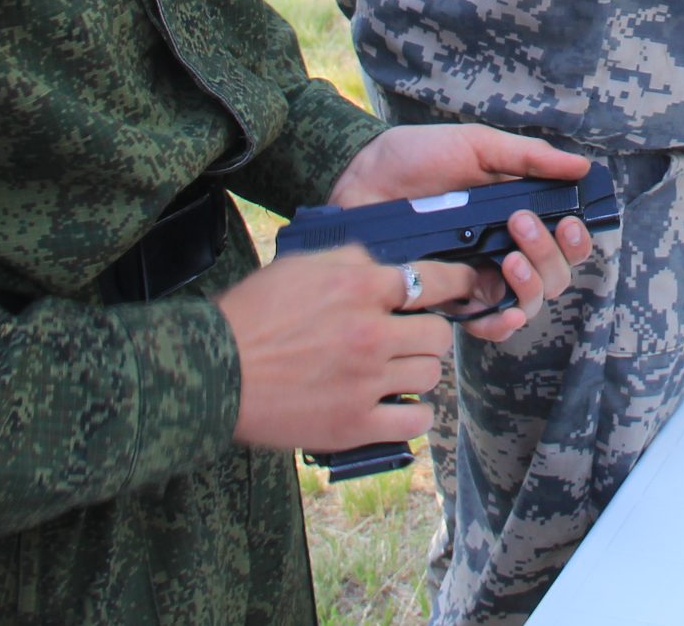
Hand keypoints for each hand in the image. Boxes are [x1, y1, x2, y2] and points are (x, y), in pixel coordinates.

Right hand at [219, 245, 471, 451]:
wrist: (215, 372)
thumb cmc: (253, 315)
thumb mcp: (302, 265)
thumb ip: (353, 260)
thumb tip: (389, 267)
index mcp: (359, 286)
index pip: (433, 279)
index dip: (458, 284)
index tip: (468, 289)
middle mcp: (370, 332)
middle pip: (437, 333)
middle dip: (428, 333)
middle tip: (410, 338)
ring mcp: (366, 381)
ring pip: (430, 374)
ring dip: (419, 371)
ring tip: (395, 371)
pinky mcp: (355, 423)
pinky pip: (415, 420)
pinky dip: (414, 414)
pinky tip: (399, 406)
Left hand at [329, 126, 595, 340]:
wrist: (362, 173)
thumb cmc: (418, 156)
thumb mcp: (477, 147)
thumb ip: (529, 158)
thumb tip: (582, 167)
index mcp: (516, 216)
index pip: (564, 244)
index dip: (575, 241)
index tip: (567, 222)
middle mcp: (503, 251)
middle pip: (553, 278)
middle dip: (549, 256)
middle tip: (522, 224)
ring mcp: (475, 277)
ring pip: (527, 303)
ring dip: (531, 284)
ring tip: (510, 256)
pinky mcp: (446, 297)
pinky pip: (485, 325)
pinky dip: (501, 323)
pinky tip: (503, 309)